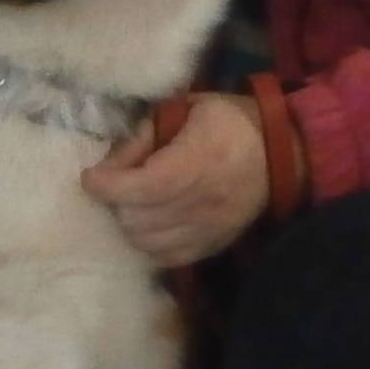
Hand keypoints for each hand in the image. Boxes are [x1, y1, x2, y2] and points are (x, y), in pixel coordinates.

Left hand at [79, 95, 270, 268]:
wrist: (278, 154)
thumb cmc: (227, 122)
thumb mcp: (185, 109)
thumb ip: (143, 136)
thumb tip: (107, 167)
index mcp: (199, 160)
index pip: (146, 186)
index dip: (110, 186)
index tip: (90, 177)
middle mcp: (205, 201)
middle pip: (139, 219)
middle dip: (116, 203)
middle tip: (115, 186)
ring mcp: (210, 229)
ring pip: (147, 243)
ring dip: (129, 224)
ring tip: (131, 204)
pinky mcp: (213, 246)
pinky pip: (167, 259)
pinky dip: (149, 244)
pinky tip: (149, 223)